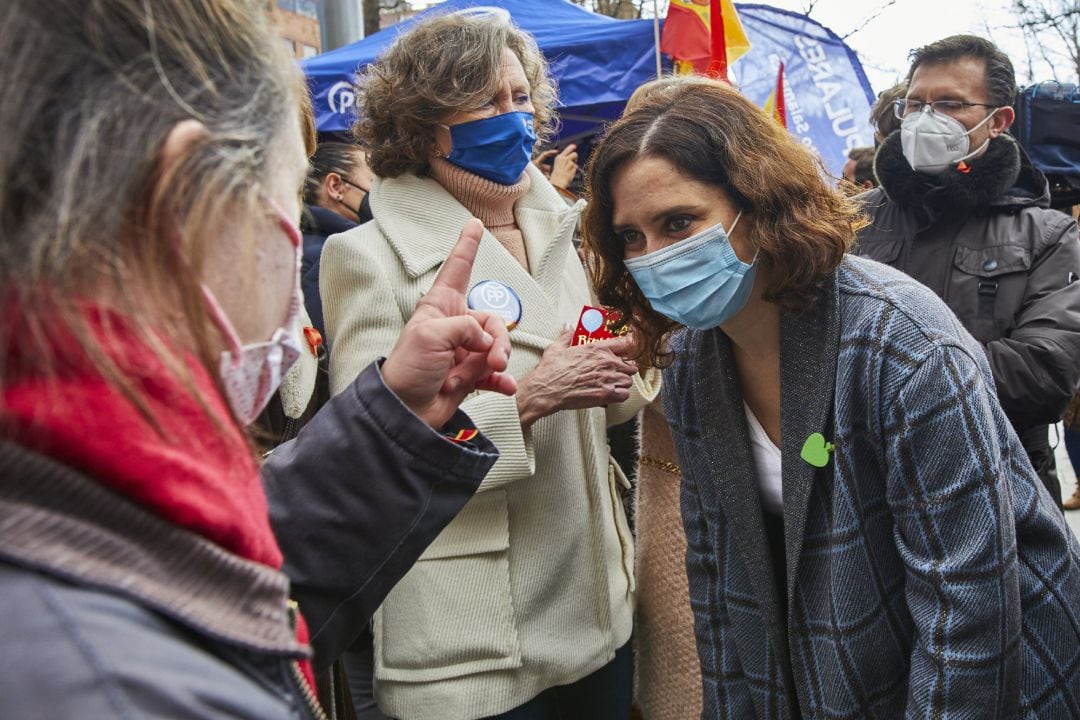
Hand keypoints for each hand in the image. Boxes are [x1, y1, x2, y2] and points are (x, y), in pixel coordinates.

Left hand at [383, 219, 516, 428]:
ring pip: (497, 348)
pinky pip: (496, 374)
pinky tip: (506, 386)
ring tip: (488, 373)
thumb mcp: (432, 335)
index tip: (473, 225)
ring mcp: (463, 352)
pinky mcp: (469, 375)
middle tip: (492, 358)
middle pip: (492, 320)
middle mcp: (454, 326)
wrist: (405, 411)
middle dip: (497, 339)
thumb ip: (466, 327)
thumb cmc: (408, 369)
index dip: (466, 247)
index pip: (456, 270)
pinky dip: (502, 381)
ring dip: (497, 362)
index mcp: (440, 307)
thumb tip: (487, 341)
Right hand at [516, 328, 637, 428]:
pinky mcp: (606, 394)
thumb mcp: (557, 347)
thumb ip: (567, 336)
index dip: (630, 346)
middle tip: (617, 372)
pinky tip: (612, 395)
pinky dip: (620, 396)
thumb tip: (569, 327)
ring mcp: (608, 379)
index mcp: (597, 348)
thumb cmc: (551, 370)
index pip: (625, 343)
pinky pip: (624, 395)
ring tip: (613, 385)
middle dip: (625, 369)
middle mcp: (606, 362)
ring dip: (622, 383)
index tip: (630, 348)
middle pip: (629, 365)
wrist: (547, 389)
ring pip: (628, 381)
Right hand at [534, 144, 578, 189]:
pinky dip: (574, 170)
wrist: (557, 183)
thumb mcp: (558, 164)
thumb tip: (571, 153)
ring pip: (576, 161)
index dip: (572, 147)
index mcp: (559, 157)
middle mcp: (564, 159)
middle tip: (572, 161)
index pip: (568, 149)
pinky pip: (576, 167)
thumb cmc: (557, 176)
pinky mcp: (573, 167)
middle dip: (575, 157)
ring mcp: (569, 163)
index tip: (574, 146)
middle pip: (574, 154)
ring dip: (574, 164)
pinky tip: (569, 173)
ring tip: (569, 169)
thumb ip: (564, 158)